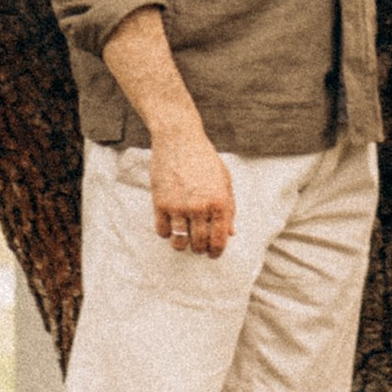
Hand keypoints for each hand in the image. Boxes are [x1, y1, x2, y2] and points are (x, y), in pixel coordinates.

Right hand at [150, 118, 236, 258]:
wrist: (179, 138)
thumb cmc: (204, 158)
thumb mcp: (224, 180)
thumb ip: (229, 208)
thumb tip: (231, 233)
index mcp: (219, 202)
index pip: (219, 240)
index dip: (216, 252)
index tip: (213, 253)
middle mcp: (200, 207)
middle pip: (199, 244)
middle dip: (200, 249)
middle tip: (198, 245)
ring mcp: (179, 206)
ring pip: (180, 242)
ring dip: (183, 245)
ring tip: (184, 238)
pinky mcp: (160, 203)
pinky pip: (162, 231)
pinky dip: (167, 233)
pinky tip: (171, 225)